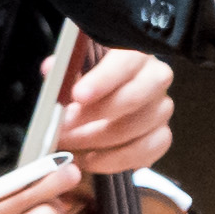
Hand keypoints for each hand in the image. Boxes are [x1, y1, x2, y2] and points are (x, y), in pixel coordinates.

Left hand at [47, 43, 172, 178]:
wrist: (101, 105)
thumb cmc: (87, 83)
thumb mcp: (72, 70)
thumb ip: (64, 70)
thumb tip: (52, 69)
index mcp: (133, 54)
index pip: (125, 63)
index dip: (102, 80)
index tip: (77, 96)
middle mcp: (154, 78)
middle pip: (135, 97)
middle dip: (97, 115)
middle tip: (65, 127)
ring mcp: (162, 108)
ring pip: (139, 128)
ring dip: (100, 141)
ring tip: (70, 145)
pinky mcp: (162, 135)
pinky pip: (148, 151)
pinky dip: (117, 159)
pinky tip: (93, 159)